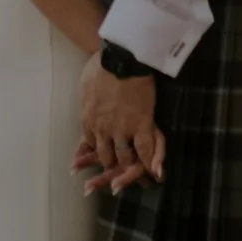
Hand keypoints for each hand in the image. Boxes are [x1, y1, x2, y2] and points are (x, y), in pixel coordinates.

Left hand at [75, 55, 162, 194]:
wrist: (119, 56)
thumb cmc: (100, 64)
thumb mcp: (85, 84)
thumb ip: (87, 96)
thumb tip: (87, 95)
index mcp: (88, 120)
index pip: (91, 146)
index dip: (95, 157)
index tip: (97, 164)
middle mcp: (103, 130)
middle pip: (106, 158)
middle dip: (110, 172)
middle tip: (114, 184)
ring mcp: (122, 129)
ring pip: (124, 157)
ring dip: (131, 171)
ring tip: (139, 181)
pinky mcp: (140, 124)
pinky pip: (145, 149)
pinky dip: (151, 163)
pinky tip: (156, 174)